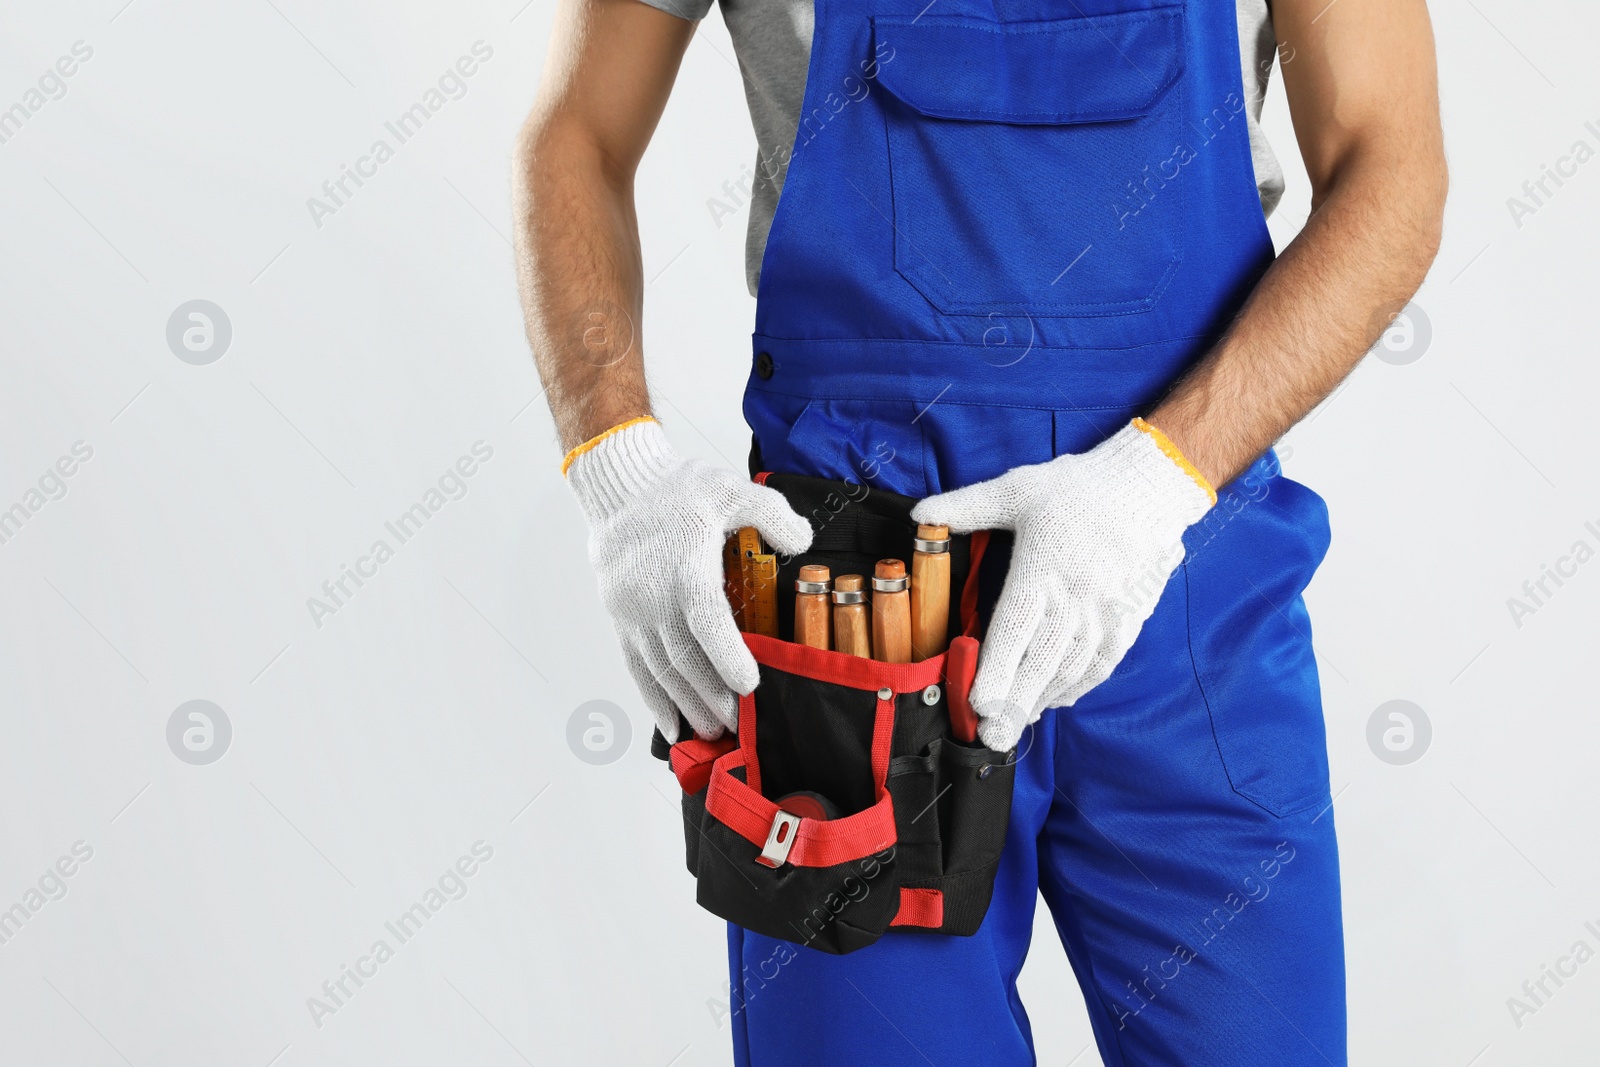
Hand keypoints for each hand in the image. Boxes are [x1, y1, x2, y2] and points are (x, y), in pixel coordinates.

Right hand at [566, 419, 812, 741]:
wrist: (619, 486)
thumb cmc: (679, 490)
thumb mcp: (732, 489)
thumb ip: (772, 513)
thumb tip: (803, 540)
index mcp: (685, 568)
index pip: (706, 621)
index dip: (727, 657)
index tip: (749, 685)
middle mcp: (653, 596)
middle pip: (684, 658)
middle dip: (712, 696)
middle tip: (738, 724)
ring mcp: (632, 612)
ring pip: (659, 669)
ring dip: (686, 704)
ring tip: (711, 731)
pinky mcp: (619, 619)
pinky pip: (635, 667)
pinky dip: (653, 699)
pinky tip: (671, 725)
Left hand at [911, 420, 1214, 750]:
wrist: (1150, 486)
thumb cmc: (1077, 487)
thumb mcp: (1017, 488)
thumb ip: (967, 506)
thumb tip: (920, 515)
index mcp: (1042, 568)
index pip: (1015, 629)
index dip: (997, 669)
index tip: (980, 703)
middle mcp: (1075, 596)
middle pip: (1042, 661)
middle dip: (1015, 703)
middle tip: (993, 736)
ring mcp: (1106, 611)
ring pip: (1071, 668)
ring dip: (1043, 699)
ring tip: (1017, 724)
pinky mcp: (1128, 617)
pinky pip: (1103, 662)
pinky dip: (1079, 686)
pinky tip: (1057, 701)